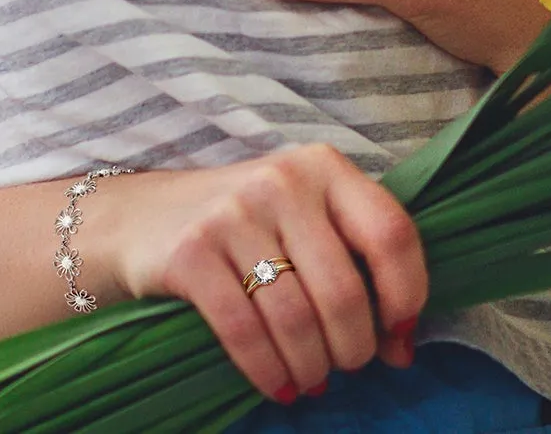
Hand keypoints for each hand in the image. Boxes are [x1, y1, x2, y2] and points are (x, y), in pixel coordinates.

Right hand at [106, 145, 425, 401]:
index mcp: (324, 165)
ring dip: (313, 366)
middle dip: (354, 347)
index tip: (398, 332)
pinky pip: (246, 332)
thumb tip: (403, 346)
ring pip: (296, 318)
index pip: (391, 232)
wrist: (144, 216)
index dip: (407, 293)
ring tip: (313, 379)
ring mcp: (234, 214)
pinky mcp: (192, 252)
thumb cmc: (248, 223)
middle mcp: (282, 180)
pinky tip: (280, 385)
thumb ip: (357, 264)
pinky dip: (270, 372)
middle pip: (343, 289)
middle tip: (347, 364)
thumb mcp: (306, 217)